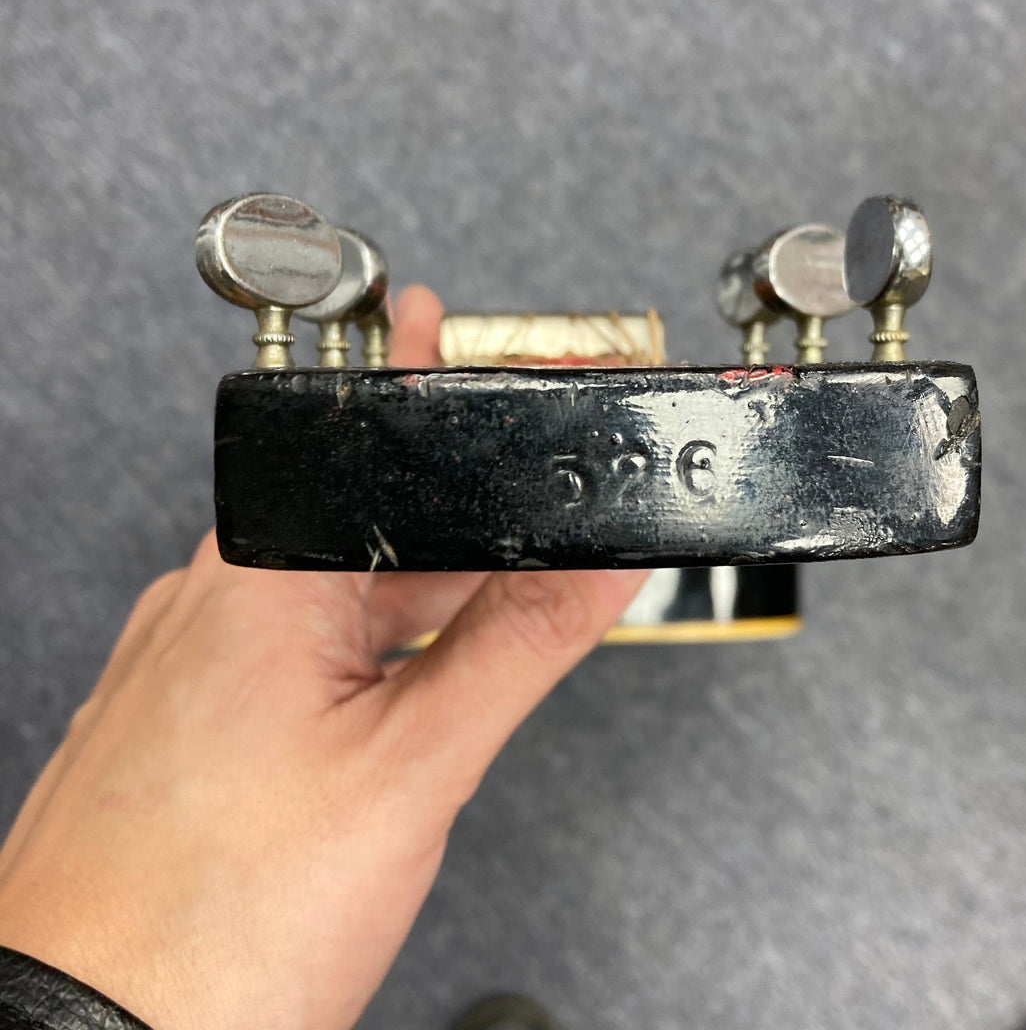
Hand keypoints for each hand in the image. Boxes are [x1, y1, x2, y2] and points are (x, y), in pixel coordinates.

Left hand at [0, 287, 645, 1029]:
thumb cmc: (208, 928)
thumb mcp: (412, 768)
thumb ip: (517, 645)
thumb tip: (598, 565)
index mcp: (262, 577)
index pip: (383, 443)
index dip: (445, 384)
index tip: (478, 340)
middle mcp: (209, 601)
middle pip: (371, 518)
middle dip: (458, 511)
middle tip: (530, 522)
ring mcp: (189, 663)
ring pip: (339, 589)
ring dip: (419, 592)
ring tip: (478, 638)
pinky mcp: (186, 719)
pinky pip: (298, 646)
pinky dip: (368, 646)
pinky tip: (404, 692)